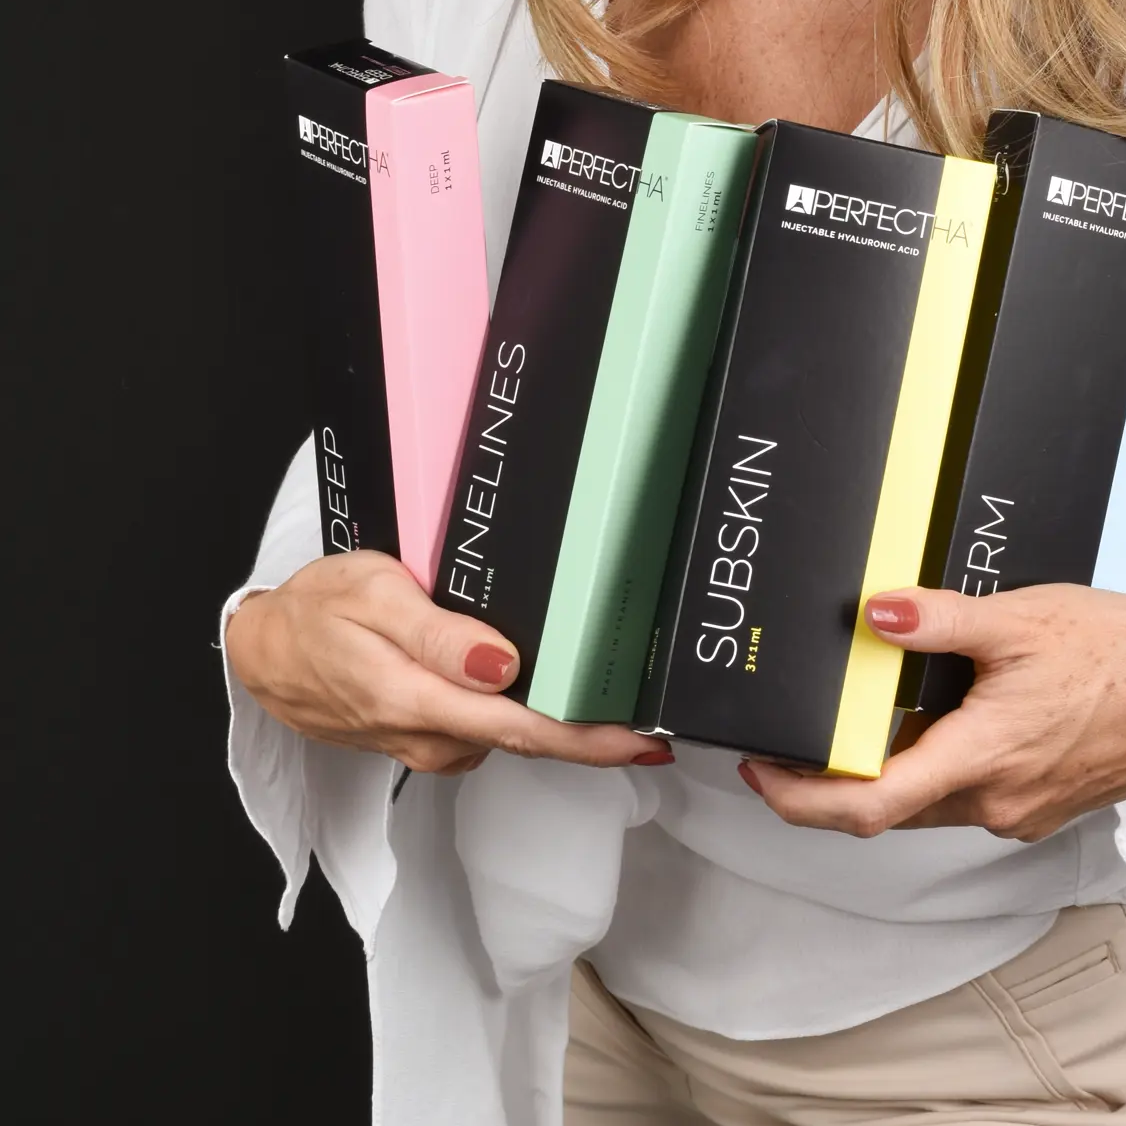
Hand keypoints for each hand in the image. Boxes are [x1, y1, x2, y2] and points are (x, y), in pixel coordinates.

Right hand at [223, 551, 672, 776]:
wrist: (260, 652)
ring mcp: (423, 743)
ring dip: (552, 720)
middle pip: (524, 740)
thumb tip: (504, 665)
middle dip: (591, 735)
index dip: (587, 740)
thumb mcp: (372, 594)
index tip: (643, 741)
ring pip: (504, 736)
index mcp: (416, 699)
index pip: (520, 729)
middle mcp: (427, 736)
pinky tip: (529, 681)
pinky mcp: (420, 739)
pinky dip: (512, 712)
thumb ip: (438, 633)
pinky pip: (480, 730)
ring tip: (602, 684)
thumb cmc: (315, 611)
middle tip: (653, 719)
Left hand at [742, 585, 1125, 842]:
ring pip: (931, 801)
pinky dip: (940, 764)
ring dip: (892, 769)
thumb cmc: (1121, 651)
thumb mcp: (1021, 618)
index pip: (868, 806)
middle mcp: (997, 802)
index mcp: (982, 759)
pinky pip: (970, 794)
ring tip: (866, 713)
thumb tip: (874, 614)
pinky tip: (943, 715)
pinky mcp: (1043, 802)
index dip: (800, 799)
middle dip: (836, 780)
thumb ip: (939, 620)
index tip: (761, 769)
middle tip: (797, 732)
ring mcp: (1022, 809)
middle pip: (892, 808)